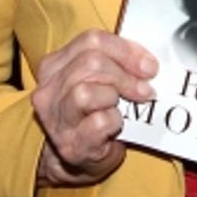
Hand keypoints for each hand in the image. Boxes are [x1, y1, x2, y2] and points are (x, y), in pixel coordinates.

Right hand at [30, 30, 157, 187]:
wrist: (81, 156)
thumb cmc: (94, 111)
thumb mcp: (100, 79)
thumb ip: (116, 61)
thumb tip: (147, 62)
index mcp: (54, 66)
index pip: (90, 40)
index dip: (125, 50)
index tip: (148, 64)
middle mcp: (48, 91)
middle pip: (91, 62)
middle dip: (126, 74)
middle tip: (146, 88)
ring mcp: (56, 120)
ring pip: (85, 92)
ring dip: (115, 96)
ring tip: (124, 106)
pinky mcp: (70, 145)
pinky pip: (98, 122)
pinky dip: (114, 121)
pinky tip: (116, 125)